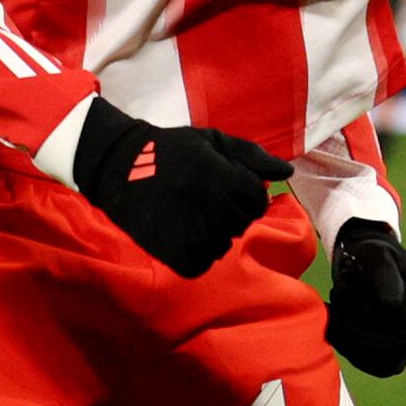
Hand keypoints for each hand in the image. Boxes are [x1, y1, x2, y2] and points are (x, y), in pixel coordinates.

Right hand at [67, 109, 286, 279]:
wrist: (117, 165)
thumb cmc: (171, 150)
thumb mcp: (212, 141)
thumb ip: (252, 156)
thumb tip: (288, 171)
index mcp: (221, 176)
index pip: (257, 200)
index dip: (247, 195)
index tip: (229, 190)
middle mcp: (210, 205)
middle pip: (242, 223)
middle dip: (231, 213)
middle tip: (205, 201)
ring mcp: (190, 230)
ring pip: (223, 246)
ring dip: (214, 235)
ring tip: (192, 217)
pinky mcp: (170, 251)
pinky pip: (200, 263)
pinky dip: (196, 254)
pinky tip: (183, 235)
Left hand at [324, 219, 405, 376]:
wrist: (366, 265)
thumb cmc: (366, 255)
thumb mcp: (371, 252)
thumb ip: (381, 272)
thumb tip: (391, 306)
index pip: (398, 316)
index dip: (364, 309)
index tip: (340, 289)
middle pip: (394, 342)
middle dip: (355, 329)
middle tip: (330, 311)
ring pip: (388, 361)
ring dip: (353, 345)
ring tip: (333, 321)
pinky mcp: (401, 353)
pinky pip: (380, 367)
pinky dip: (355, 355)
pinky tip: (338, 335)